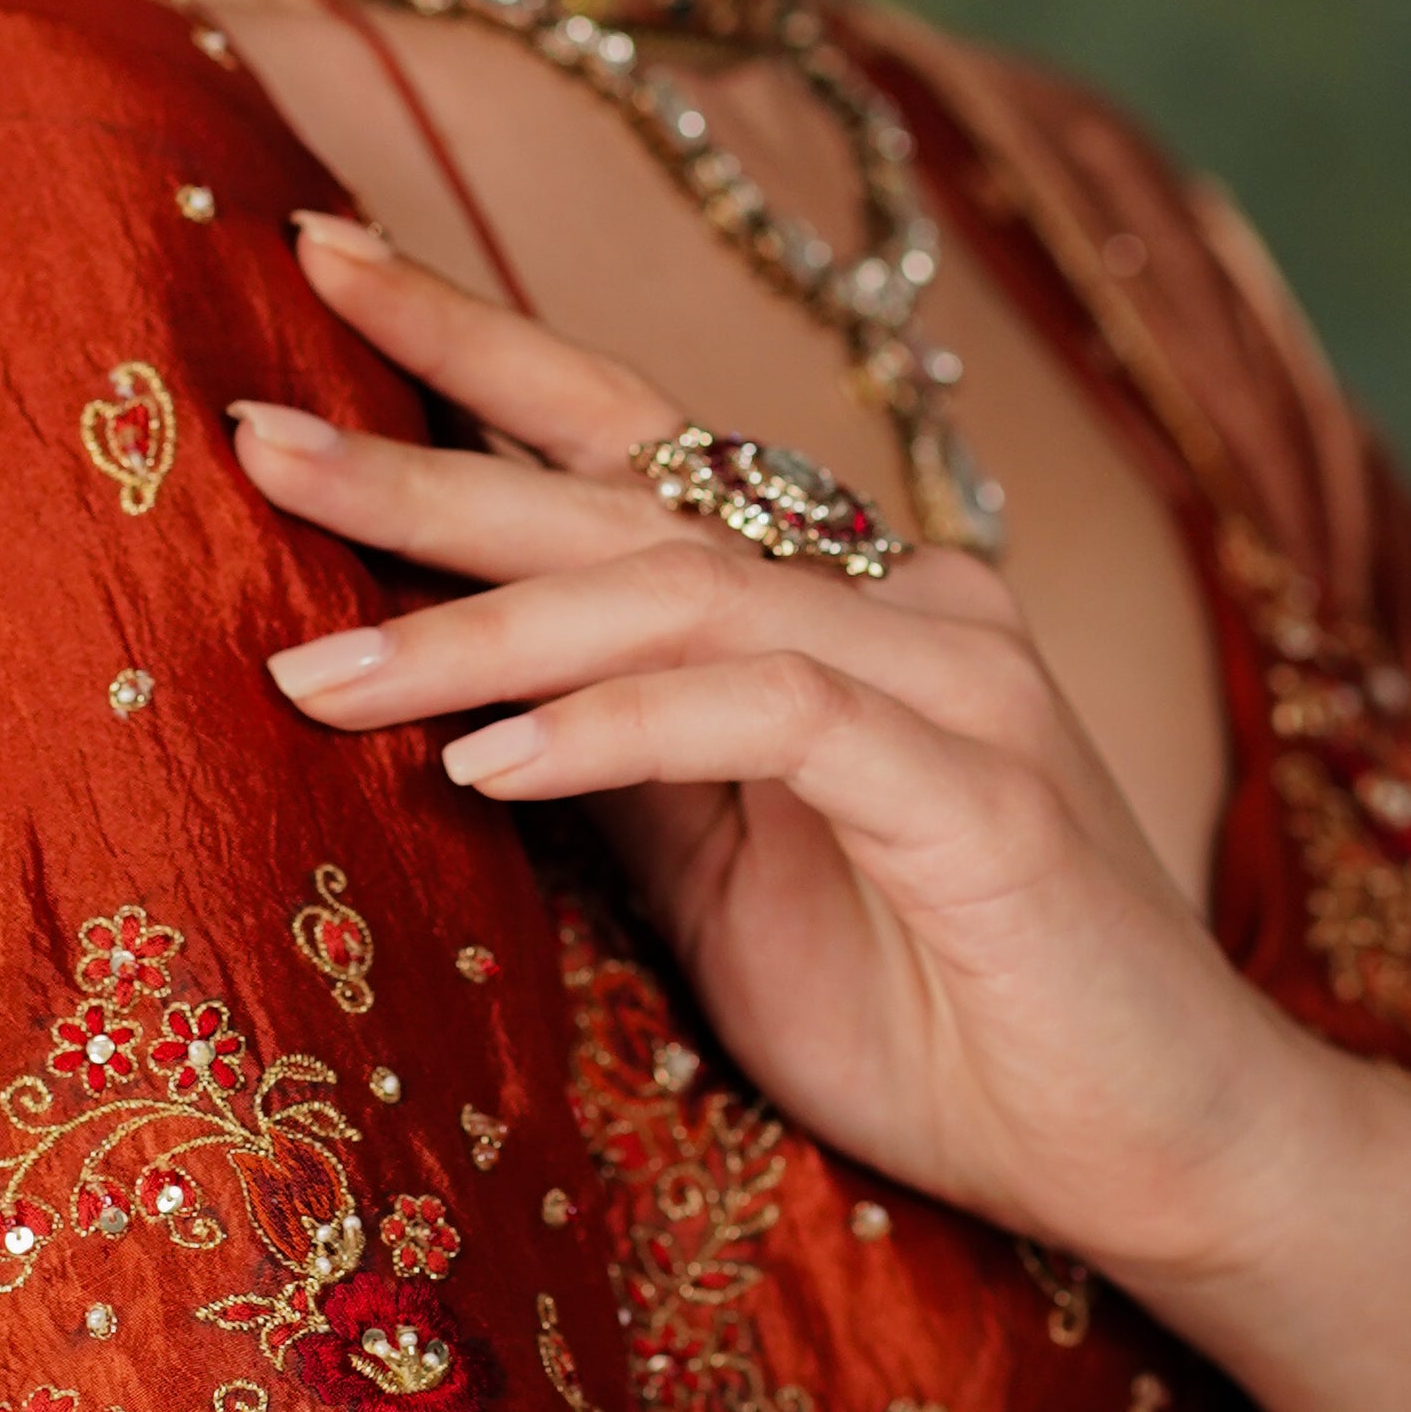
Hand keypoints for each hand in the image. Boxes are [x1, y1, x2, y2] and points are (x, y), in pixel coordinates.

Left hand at [237, 218, 1410, 1411]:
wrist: (1163, 1159)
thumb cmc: (947, 1024)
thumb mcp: (726, 892)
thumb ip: (623, 778)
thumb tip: (448, 698)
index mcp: (842, 603)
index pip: (637, 444)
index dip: (479, 347)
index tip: (316, 253)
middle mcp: (903, 598)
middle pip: (631, 495)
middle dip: (426, 462)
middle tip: (247, 427)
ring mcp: (954, 680)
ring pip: (680, 596)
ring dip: (484, 628)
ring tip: (317, 667)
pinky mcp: (979, 790)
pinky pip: (768, 717)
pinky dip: (616, 729)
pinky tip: (488, 765)